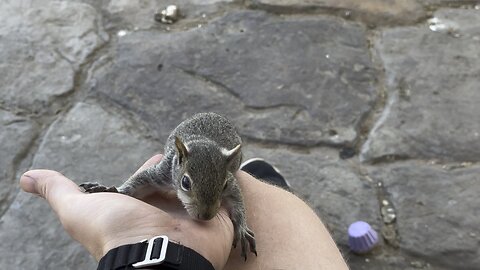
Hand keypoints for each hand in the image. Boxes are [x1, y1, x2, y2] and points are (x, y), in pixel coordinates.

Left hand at [19, 155, 233, 269]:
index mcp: (143, 205)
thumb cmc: (117, 232)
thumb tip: (26, 178)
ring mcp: (194, 212)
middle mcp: (168, 210)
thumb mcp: (79, 209)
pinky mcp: (219, 215)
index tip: (162, 154)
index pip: (153, 176)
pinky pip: (226, 191)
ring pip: (202, 181)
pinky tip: (229, 163)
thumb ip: (58, 191)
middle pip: (179, 177)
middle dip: (184, 162)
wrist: (159, 254)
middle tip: (191, 148)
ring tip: (213, 150)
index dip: (155, 165)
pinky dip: (227, 178)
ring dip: (206, 167)